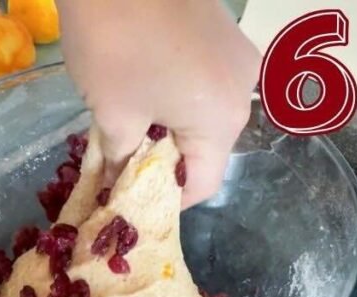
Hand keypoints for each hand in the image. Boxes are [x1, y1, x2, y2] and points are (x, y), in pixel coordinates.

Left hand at [58, 0, 260, 207]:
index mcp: (223, 120)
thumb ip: (121, 161)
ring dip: (164, 133)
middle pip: (204, 151)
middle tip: (116, 173)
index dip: (162, 200)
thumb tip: (115, 188)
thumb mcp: (114, 116)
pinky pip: (200, 86)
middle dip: (160, 167)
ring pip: (201, 118)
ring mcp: (237, 58)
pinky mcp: (222, 34)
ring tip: (122, 134)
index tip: (125, 202)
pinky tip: (137, 98)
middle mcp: (243, 91)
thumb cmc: (116, 46)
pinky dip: (171, 102)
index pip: (201, 184)